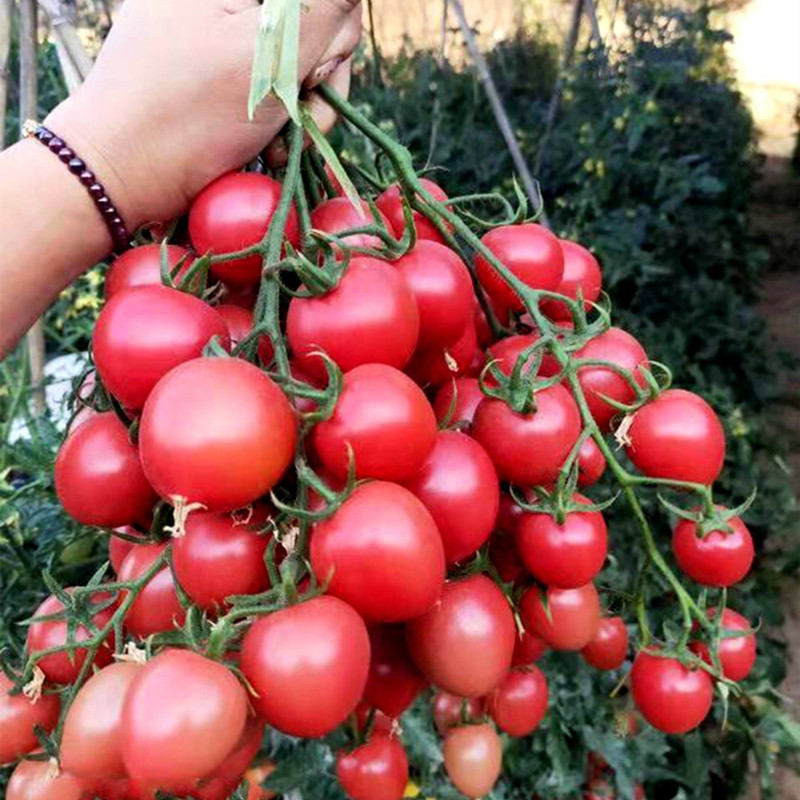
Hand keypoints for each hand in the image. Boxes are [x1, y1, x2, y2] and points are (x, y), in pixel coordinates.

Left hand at [45, 0, 361, 229]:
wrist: (117, 173)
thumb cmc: (191, 116)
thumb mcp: (270, 58)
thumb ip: (325, 10)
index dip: (332, 35)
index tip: (311, 77)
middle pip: (311, 23)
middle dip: (315, 76)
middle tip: (297, 115)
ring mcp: (212, 30)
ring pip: (293, 58)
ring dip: (299, 106)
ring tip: (276, 141)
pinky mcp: (209, 67)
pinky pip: (265, 80)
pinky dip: (275, 115)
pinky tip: (264, 142)